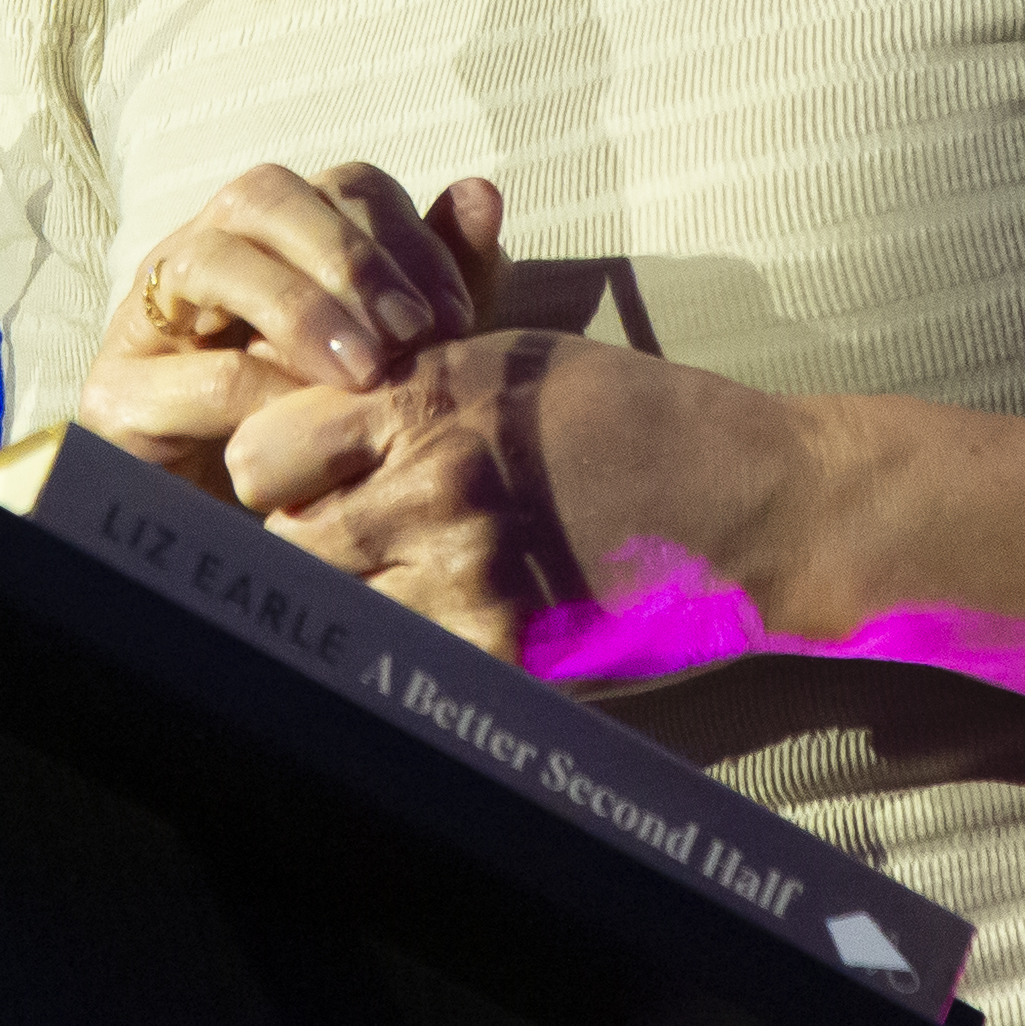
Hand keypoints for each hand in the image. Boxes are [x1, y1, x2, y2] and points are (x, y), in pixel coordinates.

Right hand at [78, 163, 505, 493]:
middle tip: (411, 331)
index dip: (404, 235)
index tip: (456, 315)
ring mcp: (147, 318)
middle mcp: (204, 256)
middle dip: (348, 256)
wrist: (245, 558)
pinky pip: (191, 370)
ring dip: (301, 308)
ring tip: (367, 372)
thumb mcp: (405, 365)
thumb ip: (439, 286)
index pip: (339, 185)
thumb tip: (482, 192)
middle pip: (264, 195)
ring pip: (213, 259)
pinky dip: (262, 391)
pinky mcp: (114, 394)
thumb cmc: (332, 450)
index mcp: (276, 240)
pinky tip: (313, 427)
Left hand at [228, 327, 817, 685]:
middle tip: (356, 539)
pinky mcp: (509, 654)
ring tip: (409, 582)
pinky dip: (414, 654)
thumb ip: (409, 380)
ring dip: (356, 602)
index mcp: (432, 396)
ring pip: (334, 612)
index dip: (280, 466)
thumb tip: (296, 412)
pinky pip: (404, 667)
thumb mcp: (515, 358)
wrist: (760, 501)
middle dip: (305, 540)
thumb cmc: (636, 419)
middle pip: (281, 538)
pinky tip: (460, 625)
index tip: (312, 476)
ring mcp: (470, 575)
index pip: (264, 447)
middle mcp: (437, 481)